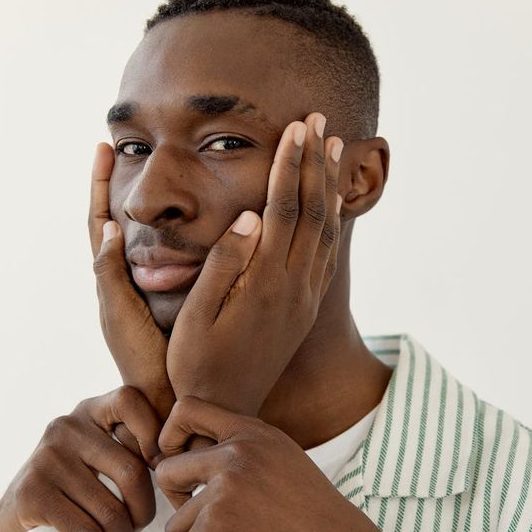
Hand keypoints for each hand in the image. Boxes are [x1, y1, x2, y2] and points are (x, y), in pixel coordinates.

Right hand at [0, 387, 161, 531]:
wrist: (12, 513)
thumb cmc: (74, 483)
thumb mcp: (99, 451)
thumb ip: (131, 443)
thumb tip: (181, 460)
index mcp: (89, 411)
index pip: (131, 400)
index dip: (154, 434)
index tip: (159, 469)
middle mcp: (66, 427)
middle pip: (130, 470)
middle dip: (144, 510)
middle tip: (141, 527)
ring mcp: (46, 458)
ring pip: (110, 509)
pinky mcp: (33, 494)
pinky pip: (86, 531)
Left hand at [89, 142, 172, 422]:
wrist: (166, 389)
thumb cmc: (141, 355)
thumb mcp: (120, 311)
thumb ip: (110, 273)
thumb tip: (109, 227)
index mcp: (110, 277)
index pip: (99, 221)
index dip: (99, 185)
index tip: (103, 149)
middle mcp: (127, 276)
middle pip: (119, 221)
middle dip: (122, 185)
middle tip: (132, 151)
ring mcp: (150, 284)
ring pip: (150, 233)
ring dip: (152, 201)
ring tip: (165, 171)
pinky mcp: (174, 292)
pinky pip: (177, 252)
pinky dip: (182, 229)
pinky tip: (203, 215)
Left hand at [155, 397, 397, 531]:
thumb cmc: (324, 526)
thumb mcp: (288, 467)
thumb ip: (248, 456)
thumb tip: (197, 467)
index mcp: (256, 434)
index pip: (186, 410)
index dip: (172, 439)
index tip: (184, 471)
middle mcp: (238, 454)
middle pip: (167, 470)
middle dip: (178, 503)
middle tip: (204, 525)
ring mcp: (225, 491)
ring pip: (173, 524)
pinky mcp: (217, 531)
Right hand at [166, 112, 342, 415]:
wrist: (227, 408)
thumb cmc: (198, 363)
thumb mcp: (198, 316)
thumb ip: (224, 265)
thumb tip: (250, 217)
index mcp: (265, 282)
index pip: (283, 210)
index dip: (290, 166)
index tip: (297, 128)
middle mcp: (294, 287)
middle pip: (312, 213)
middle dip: (316, 164)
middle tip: (321, 122)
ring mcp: (304, 299)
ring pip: (326, 232)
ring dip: (329, 188)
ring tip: (334, 151)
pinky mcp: (306, 309)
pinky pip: (328, 256)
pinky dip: (333, 223)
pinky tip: (331, 206)